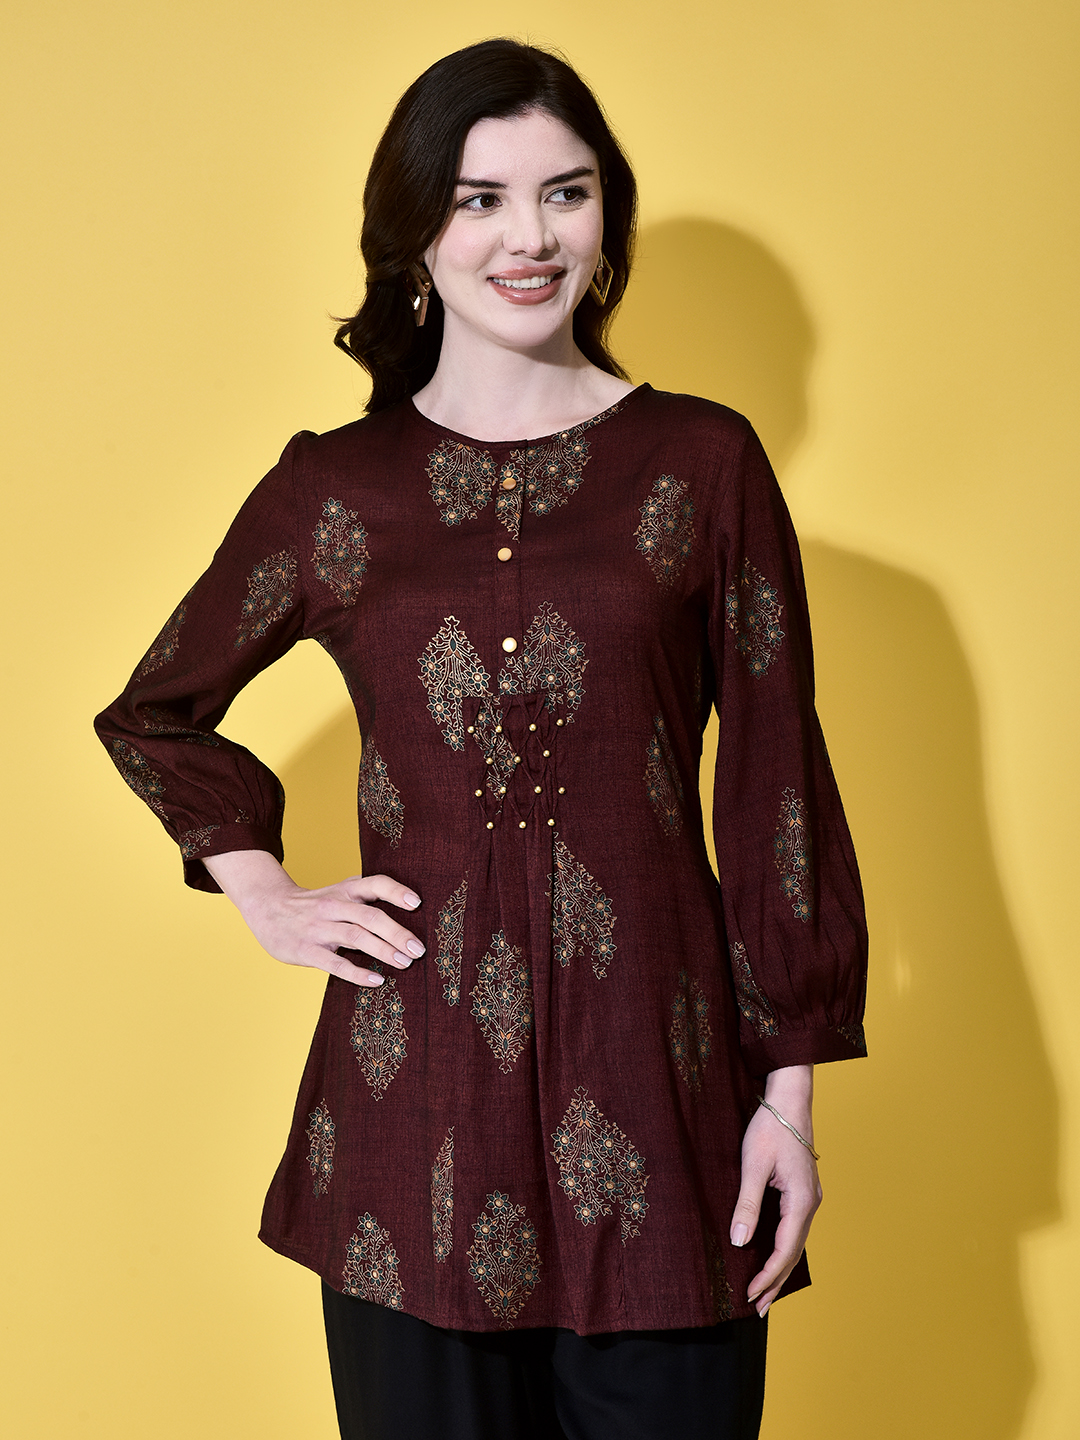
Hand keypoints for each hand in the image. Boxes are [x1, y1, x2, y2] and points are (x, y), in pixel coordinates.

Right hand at [202, 849, 423, 986]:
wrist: (266, 907)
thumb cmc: (312, 904)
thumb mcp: (336, 891)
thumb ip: (362, 895)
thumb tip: (404, 901)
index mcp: (344, 890)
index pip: (374, 883)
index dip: (396, 891)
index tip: (417, 903)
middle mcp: (333, 906)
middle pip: (370, 916)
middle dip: (397, 932)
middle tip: (419, 949)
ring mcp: (319, 928)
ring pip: (356, 938)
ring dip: (383, 951)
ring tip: (404, 963)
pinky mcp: (307, 950)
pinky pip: (336, 963)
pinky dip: (357, 973)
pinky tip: (376, 980)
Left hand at [729, 1064, 821, 1316]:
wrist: (789, 1099)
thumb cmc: (771, 1128)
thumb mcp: (753, 1165)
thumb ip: (748, 1204)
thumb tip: (741, 1242)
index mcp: (803, 1201)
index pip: (785, 1250)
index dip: (768, 1276)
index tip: (750, 1295)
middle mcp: (812, 1203)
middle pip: (794, 1252)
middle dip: (776, 1281)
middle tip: (757, 1308)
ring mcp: (810, 1198)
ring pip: (796, 1242)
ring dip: (780, 1267)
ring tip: (764, 1292)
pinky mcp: (803, 1191)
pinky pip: (794, 1228)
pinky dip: (783, 1248)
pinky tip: (773, 1256)